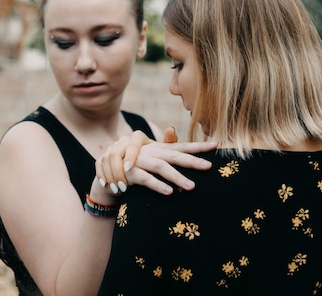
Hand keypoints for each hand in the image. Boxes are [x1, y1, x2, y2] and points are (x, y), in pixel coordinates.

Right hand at [94, 130, 215, 195]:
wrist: (104, 179)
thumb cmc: (130, 170)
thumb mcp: (148, 160)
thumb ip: (162, 148)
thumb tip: (173, 129)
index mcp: (155, 149)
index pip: (179, 146)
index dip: (197, 146)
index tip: (216, 145)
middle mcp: (148, 151)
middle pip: (173, 155)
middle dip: (192, 160)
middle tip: (209, 166)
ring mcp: (138, 160)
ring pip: (161, 167)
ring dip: (177, 177)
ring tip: (191, 187)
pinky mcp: (128, 172)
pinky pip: (145, 178)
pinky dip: (157, 185)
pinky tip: (169, 192)